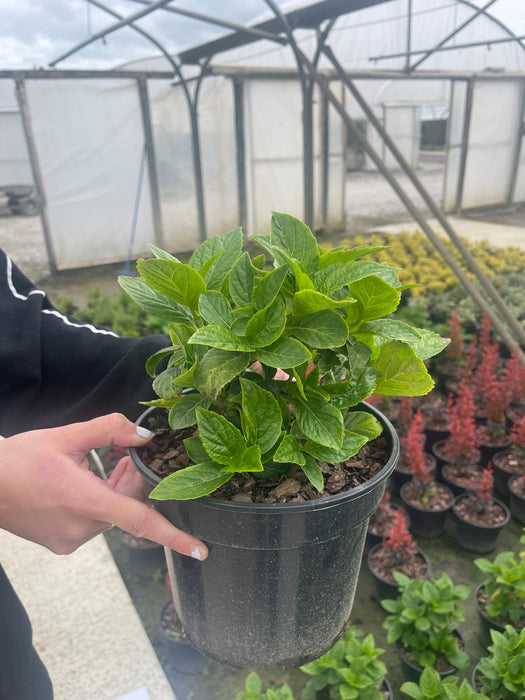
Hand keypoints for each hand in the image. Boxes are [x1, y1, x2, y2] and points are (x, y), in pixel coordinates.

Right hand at [0, 413, 207, 559]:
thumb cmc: (21, 460)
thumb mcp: (68, 436)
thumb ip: (110, 430)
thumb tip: (144, 436)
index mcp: (85, 501)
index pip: (140, 521)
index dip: (174, 536)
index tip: (200, 551)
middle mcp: (80, 527)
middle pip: (127, 506)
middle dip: (133, 481)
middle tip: (126, 455)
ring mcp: (70, 539)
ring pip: (111, 514)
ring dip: (116, 491)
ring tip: (110, 462)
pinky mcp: (62, 543)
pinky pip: (94, 522)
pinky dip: (100, 503)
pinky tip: (89, 481)